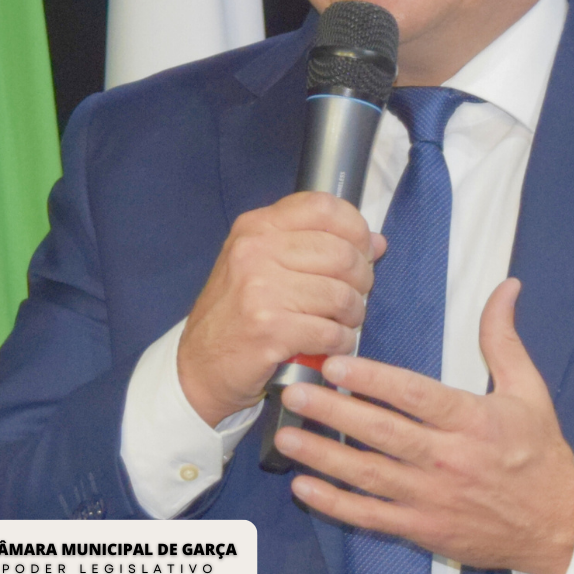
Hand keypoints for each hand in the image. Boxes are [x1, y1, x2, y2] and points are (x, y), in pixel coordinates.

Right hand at [177, 191, 379, 426]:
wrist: (198, 366)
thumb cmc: (236, 315)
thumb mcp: (262, 265)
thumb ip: (314, 246)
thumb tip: (375, 242)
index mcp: (256, 228)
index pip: (323, 207)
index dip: (355, 228)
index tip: (362, 250)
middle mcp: (255, 251)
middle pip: (342, 253)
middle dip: (361, 279)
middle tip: (354, 297)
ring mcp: (260, 290)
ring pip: (342, 295)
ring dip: (352, 316)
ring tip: (341, 323)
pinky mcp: (269, 329)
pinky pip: (332, 332)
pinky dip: (340, 343)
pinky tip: (330, 345)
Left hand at [274, 278, 573, 573]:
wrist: (559, 527)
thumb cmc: (539, 454)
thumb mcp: (529, 391)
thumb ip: (503, 339)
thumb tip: (506, 285)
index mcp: (472, 421)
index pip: (414, 396)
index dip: (373, 379)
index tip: (336, 363)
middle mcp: (448, 460)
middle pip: (382, 433)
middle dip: (333, 413)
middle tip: (295, 393)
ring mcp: (433, 499)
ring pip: (368, 475)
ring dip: (324, 457)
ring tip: (286, 435)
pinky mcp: (423, 529)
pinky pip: (372, 517)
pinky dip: (336, 505)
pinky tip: (304, 488)